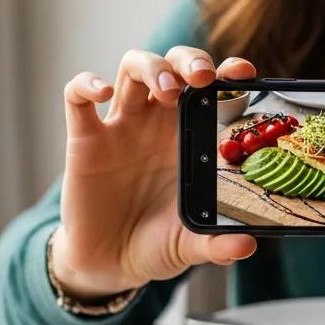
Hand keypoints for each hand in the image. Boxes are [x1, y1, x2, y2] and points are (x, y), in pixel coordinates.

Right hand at [52, 47, 257, 299]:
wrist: (110, 264)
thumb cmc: (155, 244)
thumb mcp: (189, 246)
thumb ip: (216, 245)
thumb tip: (247, 247)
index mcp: (191, 137)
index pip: (212, 90)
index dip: (227, 72)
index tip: (243, 73)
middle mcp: (158, 123)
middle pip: (173, 64)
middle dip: (189, 60)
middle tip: (202, 78)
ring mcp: (121, 127)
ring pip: (132, 68)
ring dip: (151, 66)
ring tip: (167, 89)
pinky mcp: (85, 140)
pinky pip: (77, 97)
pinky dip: (86, 84)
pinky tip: (100, 93)